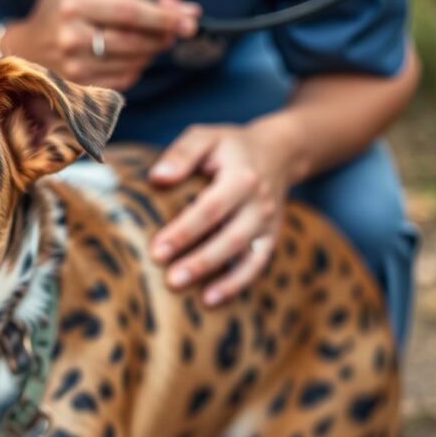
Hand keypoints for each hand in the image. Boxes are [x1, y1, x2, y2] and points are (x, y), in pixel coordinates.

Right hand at [6, 0, 199, 89]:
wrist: (25, 49)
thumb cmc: (61, 9)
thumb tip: (171, 4)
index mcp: (73, 6)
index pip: (130, 12)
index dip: (164, 15)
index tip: (190, 17)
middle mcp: (72, 39)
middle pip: (135, 40)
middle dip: (164, 34)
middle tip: (179, 29)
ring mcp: (75, 67)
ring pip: (134, 61)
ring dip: (153, 50)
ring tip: (153, 39)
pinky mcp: (80, 87)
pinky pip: (125, 78)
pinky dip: (138, 66)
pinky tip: (133, 55)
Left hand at [148, 124, 295, 305]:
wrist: (278, 152)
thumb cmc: (228, 147)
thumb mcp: (205, 137)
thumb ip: (182, 154)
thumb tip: (157, 177)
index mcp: (241, 176)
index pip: (210, 208)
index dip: (184, 232)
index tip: (157, 250)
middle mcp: (259, 202)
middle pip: (230, 236)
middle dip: (199, 260)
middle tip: (169, 279)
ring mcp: (268, 222)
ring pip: (245, 255)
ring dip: (219, 278)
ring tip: (189, 293)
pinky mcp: (271, 238)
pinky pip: (257, 265)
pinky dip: (237, 284)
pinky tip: (211, 299)